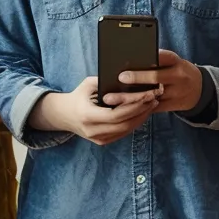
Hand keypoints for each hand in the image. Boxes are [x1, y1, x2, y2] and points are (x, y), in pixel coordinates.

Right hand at [34, 77, 157, 144]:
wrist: (64, 115)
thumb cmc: (78, 96)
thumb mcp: (88, 84)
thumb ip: (105, 82)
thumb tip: (129, 77)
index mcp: (87, 115)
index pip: (116, 115)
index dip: (134, 106)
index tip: (147, 95)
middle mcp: (92, 130)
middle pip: (124, 124)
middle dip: (142, 111)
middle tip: (155, 98)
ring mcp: (98, 138)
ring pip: (126, 130)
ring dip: (142, 117)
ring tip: (153, 104)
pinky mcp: (103, 141)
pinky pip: (123, 133)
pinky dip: (135, 122)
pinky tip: (143, 112)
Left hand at [118, 50, 203, 112]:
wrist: (200, 90)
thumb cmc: (179, 71)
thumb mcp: (174, 63)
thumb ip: (158, 62)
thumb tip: (130, 61)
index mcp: (177, 62)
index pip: (163, 57)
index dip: (149, 57)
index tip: (133, 57)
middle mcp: (178, 77)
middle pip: (156, 77)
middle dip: (137, 78)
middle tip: (120, 78)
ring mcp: (176, 93)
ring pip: (151, 95)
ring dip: (131, 97)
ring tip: (113, 98)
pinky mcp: (171, 106)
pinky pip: (152, 107)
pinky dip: (137, 107)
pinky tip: (122, 107)